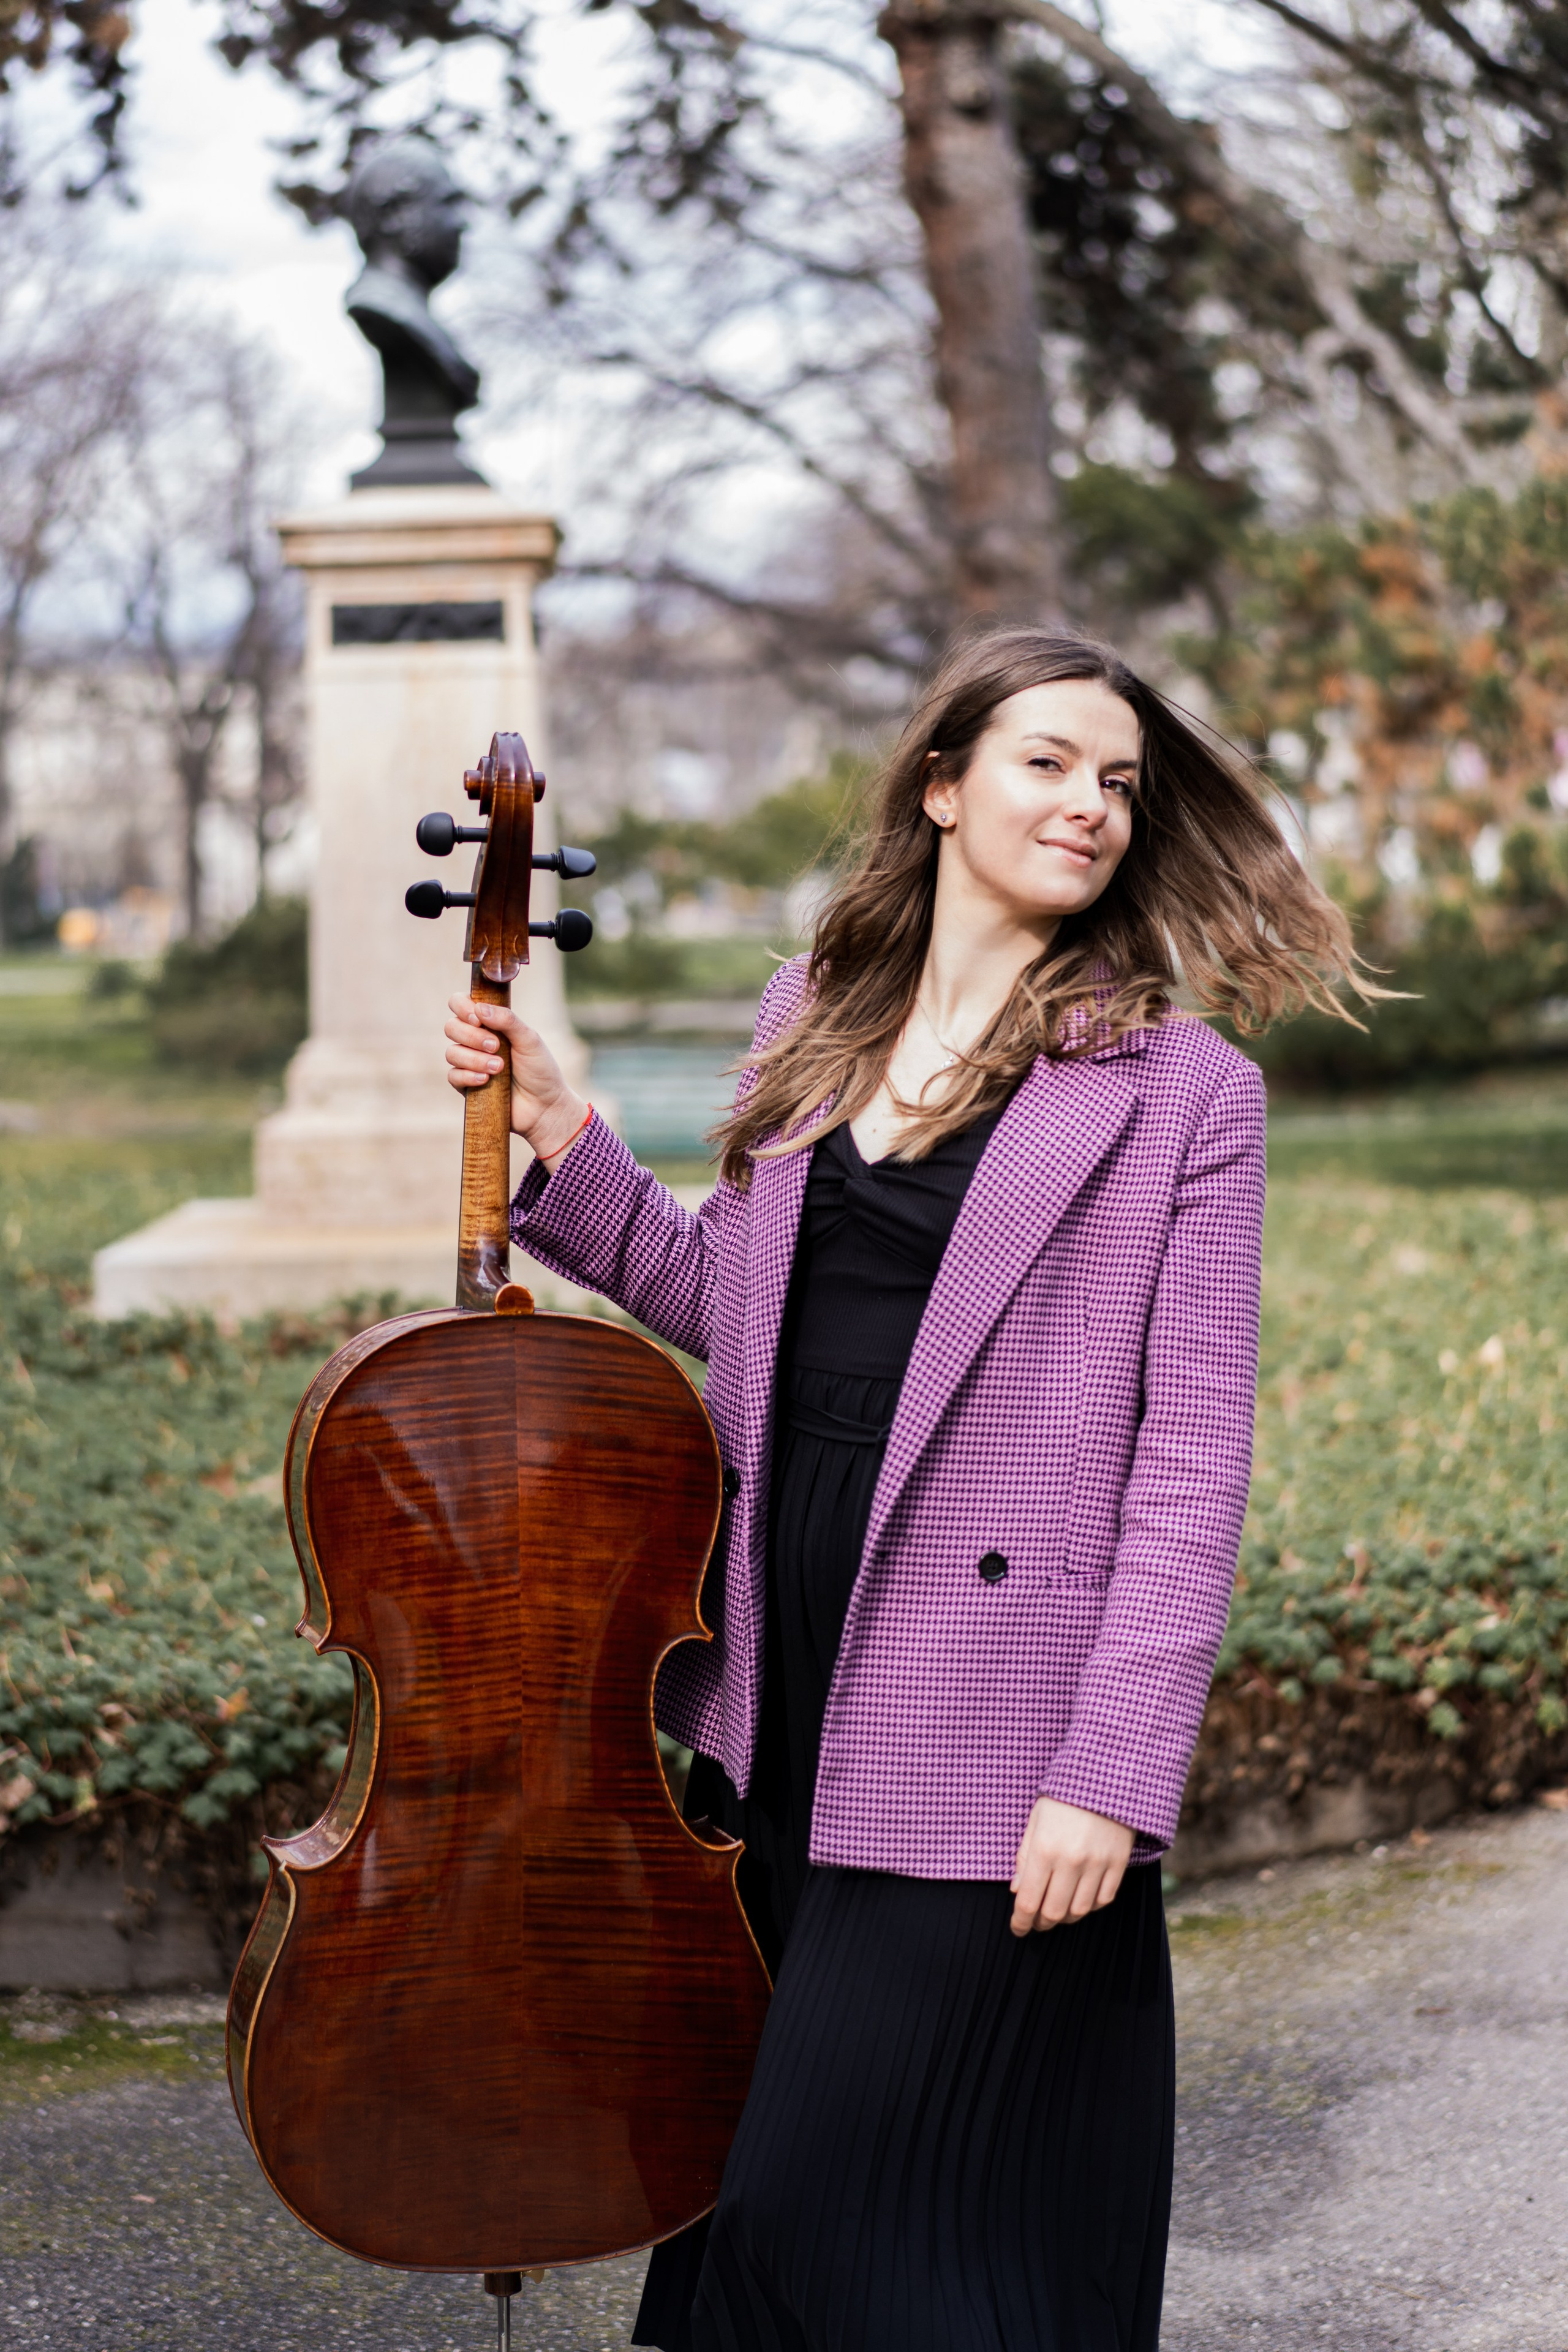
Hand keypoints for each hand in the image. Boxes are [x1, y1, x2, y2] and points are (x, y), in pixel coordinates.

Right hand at [444, 994, 589, 1166]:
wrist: (544, 1106)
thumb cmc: (540, 1070)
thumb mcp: (529, 1040)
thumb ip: (507, 1020)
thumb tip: (479, 1008)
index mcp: (490, 1023)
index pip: (460, 1003)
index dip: (462, 1007)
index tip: (478, 1019)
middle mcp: (476, 1040)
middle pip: (451, 1027)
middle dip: (471, 1036)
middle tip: (496, 1047)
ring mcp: (469, 1062)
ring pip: (451, 1052)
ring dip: (474, 1059)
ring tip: (499, 1068)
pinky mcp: (466, 1085)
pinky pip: (453, 1076)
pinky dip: (469, 1076)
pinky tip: (486, 1081)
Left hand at [1008, 1795, 1133, 1935]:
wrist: (1106, 1775)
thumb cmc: (1063, 1797)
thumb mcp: (1035, 1820)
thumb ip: (1024, 1856)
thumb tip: (1015, 1890)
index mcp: (1044, 1849)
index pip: (1028, 1900)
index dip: (1020, 1921)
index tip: (1016, 1928)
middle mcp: (1071, 1861)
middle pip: (1053, 1912)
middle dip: (1041, 1923)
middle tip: (1036, 1922)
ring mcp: (1097, 1864)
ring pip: (1079, 1910)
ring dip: (1065, 1917)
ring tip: (1057, 1911)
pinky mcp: (1118, 1863)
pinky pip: (1103, 1899)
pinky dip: (1090, 1906)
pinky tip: (1080, 1900)